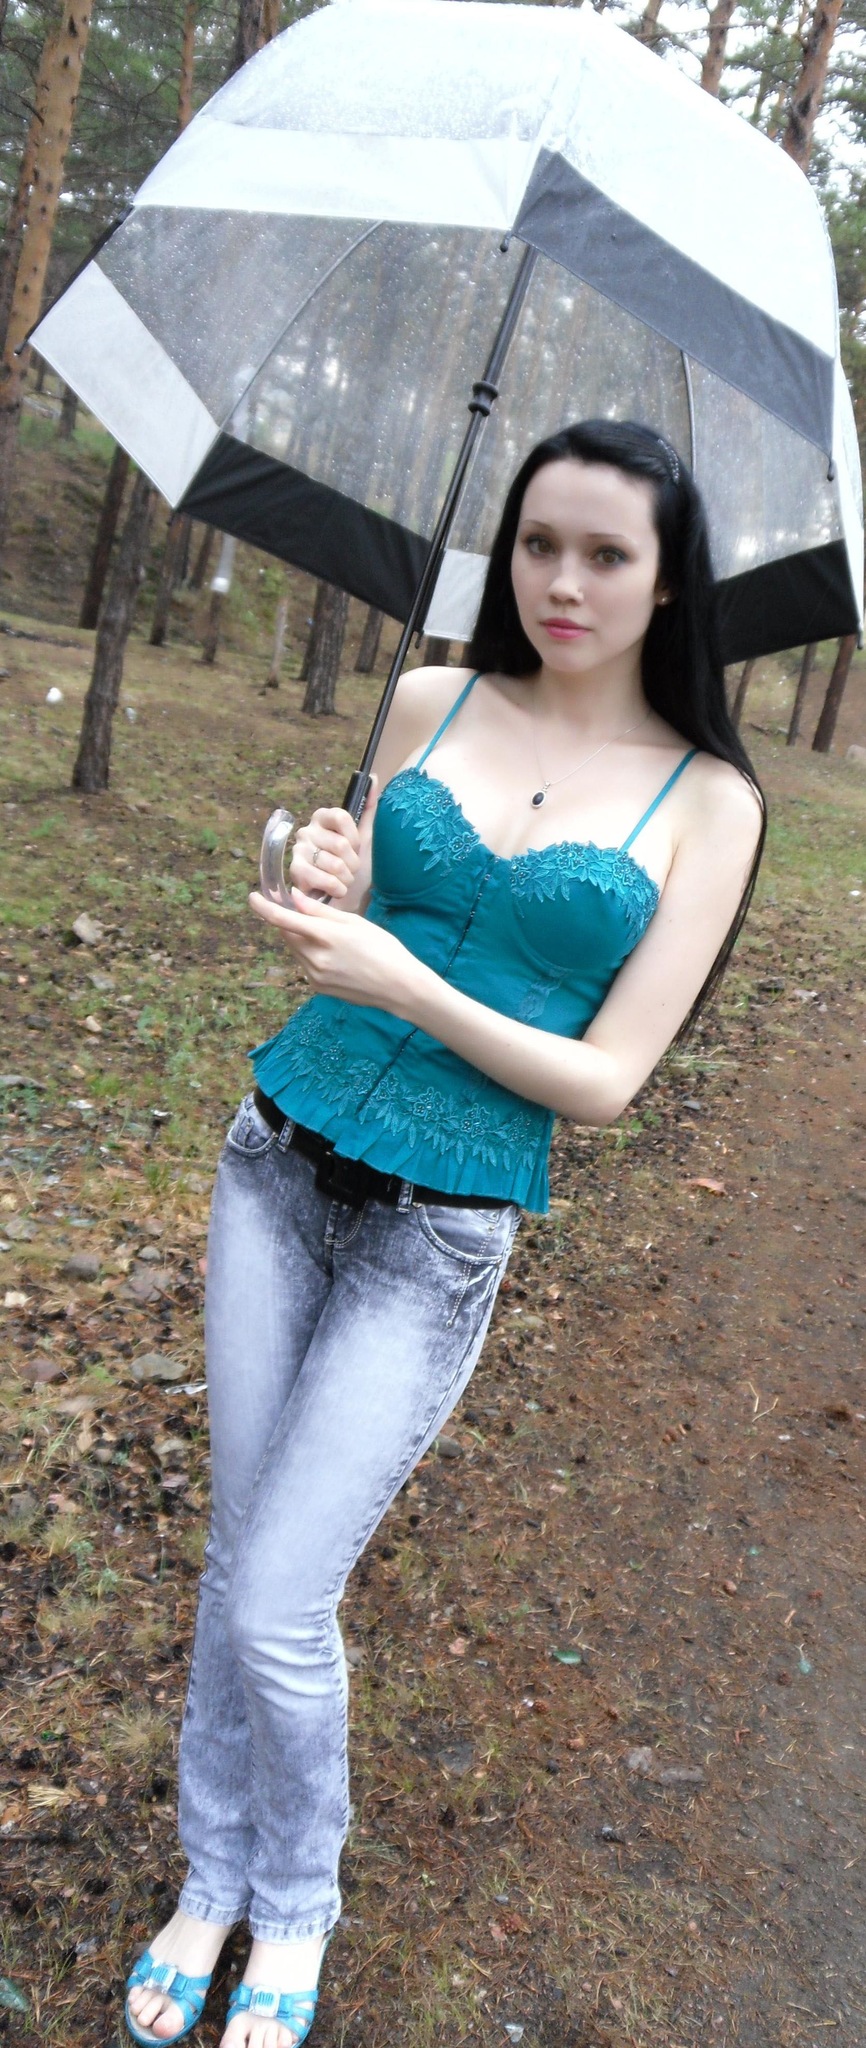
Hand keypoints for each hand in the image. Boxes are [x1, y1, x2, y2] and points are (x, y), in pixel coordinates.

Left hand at [248, 886, 421, 1014]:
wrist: (398, 987)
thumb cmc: (383, 948)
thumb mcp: (354, 922)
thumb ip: (320, 911)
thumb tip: (294, 898)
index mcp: (325, 936)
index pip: (283, 920)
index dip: (264, 907)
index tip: (252, 897)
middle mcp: (315, 957)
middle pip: (287, 934)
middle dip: (291, 923)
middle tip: (306, 915)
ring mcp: (314, 975)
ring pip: (296, 950)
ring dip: (302, 939)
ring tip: (331, 939)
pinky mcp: (317, 987)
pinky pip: (305, 965)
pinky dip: (311, 955)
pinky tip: (336, 958)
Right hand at [290, 778, 378, 899]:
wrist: (345, 899)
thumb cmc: (356, 868)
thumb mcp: (367, 837)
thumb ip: (368, 808)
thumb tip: (373, 777)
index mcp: (323, 817)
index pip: (341, 816)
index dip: (354, 837)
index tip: (357, 848)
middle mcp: (307, 830)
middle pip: (340, 844)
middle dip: (353, 864)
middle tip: (351, 871)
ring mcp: (299, 850)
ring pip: (333, 863)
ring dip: (346, 878)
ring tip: (344, 881)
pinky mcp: (295, 871)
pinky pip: (323, 878)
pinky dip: (336, 888)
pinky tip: (335, 890)